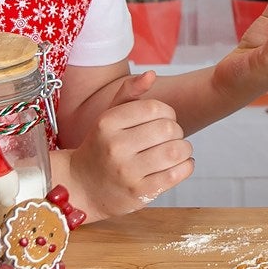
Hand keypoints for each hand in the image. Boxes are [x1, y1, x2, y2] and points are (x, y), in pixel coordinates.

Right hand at [63, 70, 193, 218]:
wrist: (81, 187)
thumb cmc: (101, 147)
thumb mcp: (109, 116)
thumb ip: (129, 91)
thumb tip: (150, 74)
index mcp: (107, 123)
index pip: (155, 108)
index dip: (167, 112)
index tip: (164, 119)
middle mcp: (115, 147)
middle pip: (168, 128)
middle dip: (176, 131)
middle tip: (170, 137)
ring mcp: (127, 172)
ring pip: (176, 151)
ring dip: (184, 148)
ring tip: (177, 150)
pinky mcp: (139, 193)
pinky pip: (176, 175)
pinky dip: (186, 166)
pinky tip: (180, 164)